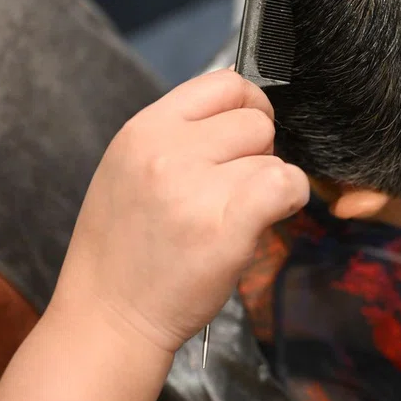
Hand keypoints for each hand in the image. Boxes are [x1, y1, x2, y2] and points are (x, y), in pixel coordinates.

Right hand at [50, 69, 309, 355]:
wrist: (109, 318)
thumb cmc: (127, 247)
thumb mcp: (133, 169)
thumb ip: (182, 135)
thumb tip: (246, 104)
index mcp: (143, 130)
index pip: (224, 83)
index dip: (249, 105)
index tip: (247, 136)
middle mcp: (166, 151)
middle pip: (256, 120)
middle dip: (259, 151)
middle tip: (236, 187)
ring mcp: (194, 188)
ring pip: (273, 158)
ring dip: (268, 184)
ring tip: (236, 214)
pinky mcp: (225, 226)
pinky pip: (286, 184)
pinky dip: (291, 199)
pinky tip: (269, 217)